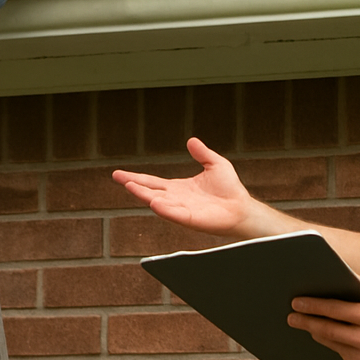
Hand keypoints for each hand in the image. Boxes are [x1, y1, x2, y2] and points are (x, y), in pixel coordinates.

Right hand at [113, 136, 271, 236]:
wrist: (241, 207)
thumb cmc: (230, 188)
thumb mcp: (215, 164)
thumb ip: (202, 153)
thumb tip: (191, 140)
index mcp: (178, 188)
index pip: (152, 182)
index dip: (136, 177)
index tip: (118, 174)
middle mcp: (176, 199)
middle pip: (150, 192)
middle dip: (134, 185)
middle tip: (119, 178)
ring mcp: (181, 210)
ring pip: (158, 202)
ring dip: (144, 196)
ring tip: (131, 186)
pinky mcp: (191, 219)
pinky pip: (174, 214)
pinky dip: (164, 209)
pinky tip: (154, 203)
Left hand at [288, 277, 359, 359]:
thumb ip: (359, 284)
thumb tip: (332, 274)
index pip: (335, 310)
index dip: (313, 306)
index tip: (296, 302)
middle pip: (329, 330)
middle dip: (306, 322)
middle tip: (290, 316)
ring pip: (333, 344)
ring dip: (316, 333)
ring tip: (302, 324)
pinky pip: (342, 354)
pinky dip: (332, 344)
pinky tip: (322, 335)